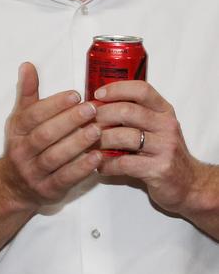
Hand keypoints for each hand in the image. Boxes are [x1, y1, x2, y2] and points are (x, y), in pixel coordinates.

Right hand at [0, 62, 101, 209]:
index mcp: (16, 131)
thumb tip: (28, 65)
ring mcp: (33, 173)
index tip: (75, 94)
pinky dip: (81, 168)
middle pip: (44, 135)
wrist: (12, 187)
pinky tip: (97, 157)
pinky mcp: (47, 190)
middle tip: (92, 108)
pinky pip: (65, 179)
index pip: (33, 116)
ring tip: (98, 130)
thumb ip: (28, 93)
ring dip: (77, 143)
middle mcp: (21, 152)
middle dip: (68, 121)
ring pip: (55, 157)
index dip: (53, 105)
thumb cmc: (23, 147)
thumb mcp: (21, 120)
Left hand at [93, 80, 202, 210]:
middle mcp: (167, 125)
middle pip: (128, 111)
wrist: (189, 184)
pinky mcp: (159, 169)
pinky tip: (100, 166)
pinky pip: (124, 163)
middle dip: (101, 116)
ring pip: (124, 136)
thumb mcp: (157, 128)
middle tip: (85, 123)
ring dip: (100, 140)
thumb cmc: (164, 153)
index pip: (141, 90)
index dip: (117, 89)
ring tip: (88, 145)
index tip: (97, 95)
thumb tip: (99, 105)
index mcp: (164, 111)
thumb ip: (136, 115)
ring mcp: (165, 147)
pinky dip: (107, 164)